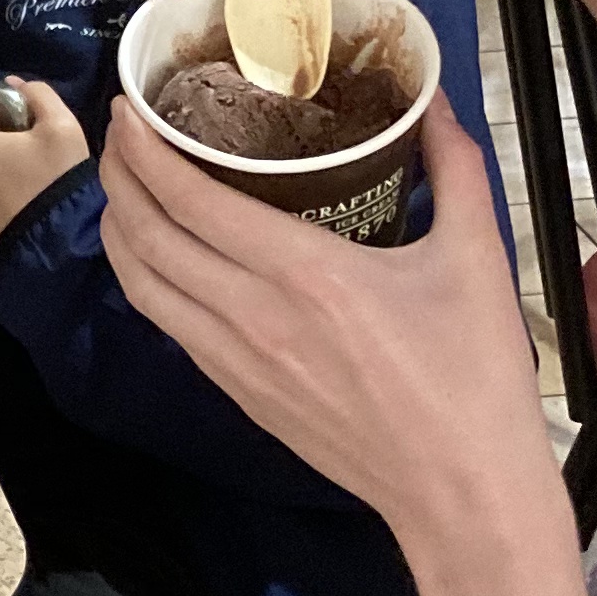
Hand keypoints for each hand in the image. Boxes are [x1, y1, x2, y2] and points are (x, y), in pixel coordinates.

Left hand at [97, 90, 550, 544]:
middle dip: (119, 177)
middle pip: (147, 237)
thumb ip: (457, 170)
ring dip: (120, 229)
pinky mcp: (239, 395)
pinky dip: (147, 281)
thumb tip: (440, 104)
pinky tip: (160, 258)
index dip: (145, 150)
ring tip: (124, 188)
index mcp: (306, 275)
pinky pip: (170, 327)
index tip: (130, 110)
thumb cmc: (473, 381)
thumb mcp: (477, 260)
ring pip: (143, 287)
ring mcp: (238, 362)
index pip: (191, 199)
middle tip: (119, 134)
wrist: (460, 492)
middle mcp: (254, 316)